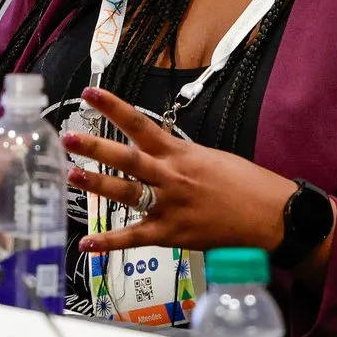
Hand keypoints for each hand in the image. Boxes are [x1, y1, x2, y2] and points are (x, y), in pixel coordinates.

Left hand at [61, 86, 304, 256]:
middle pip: (126, 159)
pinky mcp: (171, 234)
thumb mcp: (210, 157)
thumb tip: (155, 151)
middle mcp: (171, 176)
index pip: (140, 124)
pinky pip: (134, 238)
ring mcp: (169, 206)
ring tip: (71, 176)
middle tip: (67, 138)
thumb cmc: (245, 184)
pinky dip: (109, 242)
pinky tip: (87, 243)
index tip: (89, 93)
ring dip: (96, 185)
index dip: (113, 107)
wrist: (269, 215)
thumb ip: (179, 155)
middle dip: (94, 147)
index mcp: (180, 153)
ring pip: (125, 193)